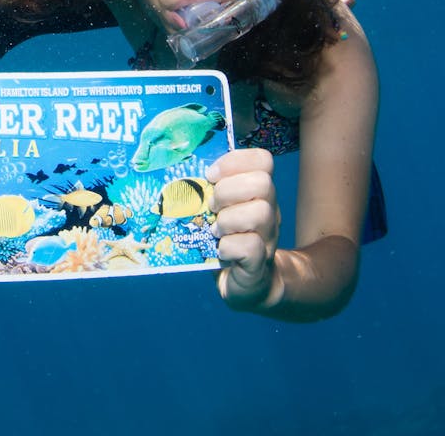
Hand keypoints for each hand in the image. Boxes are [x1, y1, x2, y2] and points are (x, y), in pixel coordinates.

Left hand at [207, 148, 281, 310]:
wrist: (247, 284)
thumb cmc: (224, 240)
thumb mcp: (217, 210)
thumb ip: (206, 190)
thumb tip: (175, 169)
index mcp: (258, 193)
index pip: (263, 160)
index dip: (235, 161)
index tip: (211, 175)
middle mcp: (269, 211)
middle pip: (262, 183)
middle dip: (228, 191)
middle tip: (211, 207)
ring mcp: (268, 237)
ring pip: (260, 213)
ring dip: (228, 220)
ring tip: (215, 230)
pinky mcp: (259, 262)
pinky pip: (250, 246)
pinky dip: (229, 247)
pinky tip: (220, 250)